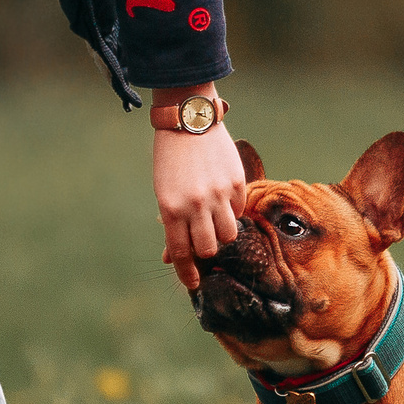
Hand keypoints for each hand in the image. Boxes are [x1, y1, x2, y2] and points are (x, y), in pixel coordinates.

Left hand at [152, 87, 245, 290]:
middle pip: (207, 249)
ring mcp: (217, 194)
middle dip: (207, 253)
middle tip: (206, 245)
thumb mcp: (163, 192)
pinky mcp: (235, 183)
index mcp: (170, 208)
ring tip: (216, 220)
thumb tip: (170, 257)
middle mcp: (194, 205)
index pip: (180, 253)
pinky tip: (224, 198)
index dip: (187, 273)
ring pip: (228, 234)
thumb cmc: (171, 159)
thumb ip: (171, 223)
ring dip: (223, 233)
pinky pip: (239, 211)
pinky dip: (232, 211)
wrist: (189, 120)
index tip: (193, 284)